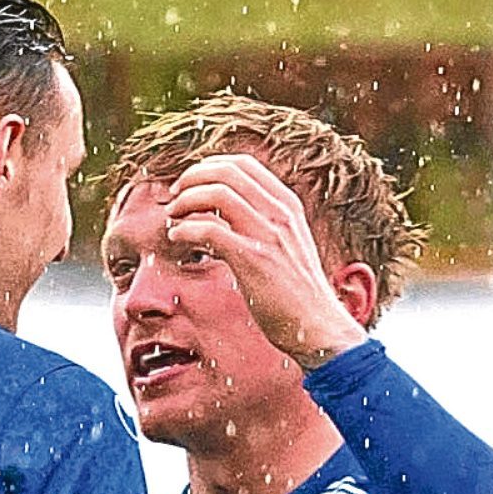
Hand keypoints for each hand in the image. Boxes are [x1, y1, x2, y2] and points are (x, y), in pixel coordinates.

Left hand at [164, 154, 370, 368]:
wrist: (320, 329)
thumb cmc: (299, 297)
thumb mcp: (289, 248)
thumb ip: (266, 227)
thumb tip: (227, 218)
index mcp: (288, 207)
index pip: (243, 164)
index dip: (209, 167)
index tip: (190, 184)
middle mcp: (280, 214)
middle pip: (227, 171)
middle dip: (192, 178)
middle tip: (174, 198)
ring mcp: (268, 235)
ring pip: (217, 193)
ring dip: (185, 201)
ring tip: (172, 218)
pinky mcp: (253, 260)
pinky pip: (209, 229)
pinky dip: (185, 229)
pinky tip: (177, 238)